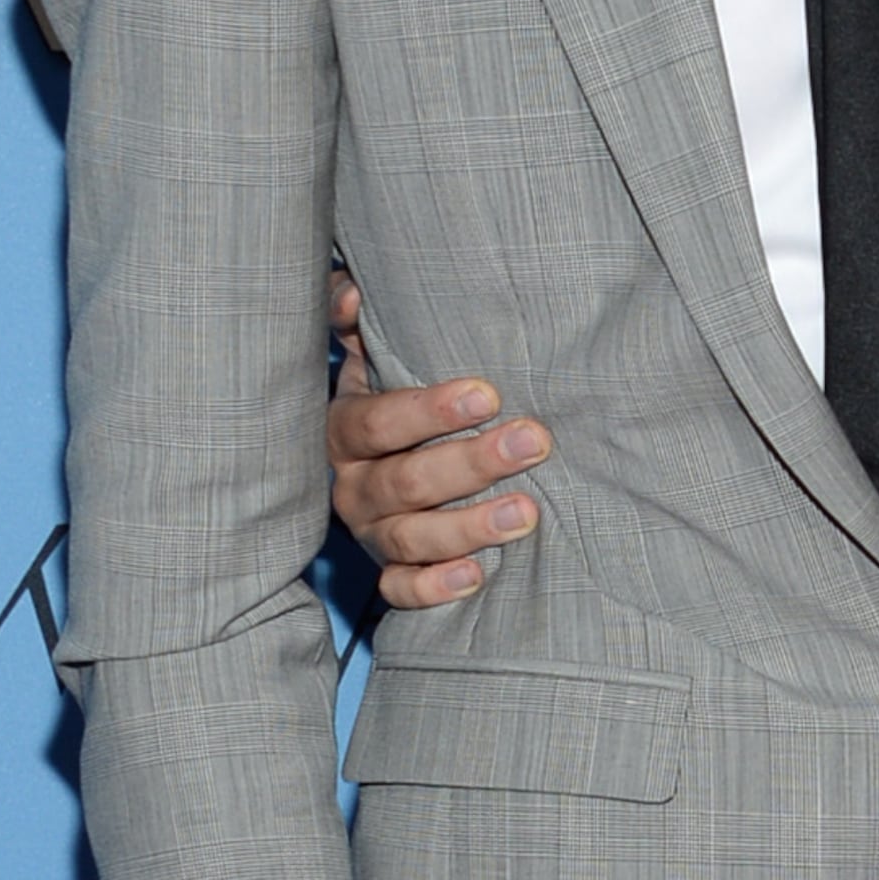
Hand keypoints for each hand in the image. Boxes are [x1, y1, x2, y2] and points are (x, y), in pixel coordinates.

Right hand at [328, 271, 543, 607]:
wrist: (381, 458)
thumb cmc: (393, 396)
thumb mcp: (370, 353)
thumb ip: (354, 318)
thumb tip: (351, 290)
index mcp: (345, 429)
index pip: (377, 422)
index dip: (429, 410)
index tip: (488, 394)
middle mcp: (352, 484)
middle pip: (404, 481)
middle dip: (471, 463)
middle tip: (533, 443)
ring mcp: (370, 532)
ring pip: (409, 538)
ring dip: (468, 527)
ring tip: (527, 513)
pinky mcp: (388, 571)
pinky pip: (401, 590)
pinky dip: (434, 588)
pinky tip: (477, 576)